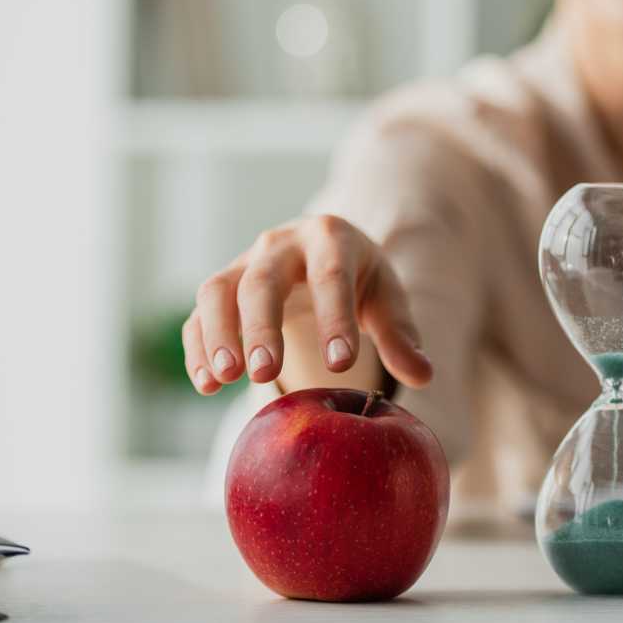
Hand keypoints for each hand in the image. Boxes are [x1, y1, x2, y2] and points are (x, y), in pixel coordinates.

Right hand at [182, 215, 432, 394]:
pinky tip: (207, 384)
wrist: (323, 253)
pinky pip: (199, 314)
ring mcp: (245, 263)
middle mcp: (281, 244)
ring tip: (226, 379)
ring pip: (218, 291)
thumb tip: (424, 375)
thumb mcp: (386, 298)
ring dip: (219, 334)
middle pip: (264, 279)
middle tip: (266, 373)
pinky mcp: (222, 288)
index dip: (334, 317)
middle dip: (262, 326)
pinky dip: (198, 348)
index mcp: (331, 238)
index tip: (340, 363)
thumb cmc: (360, 281)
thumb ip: (401, 335)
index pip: (331, 275)